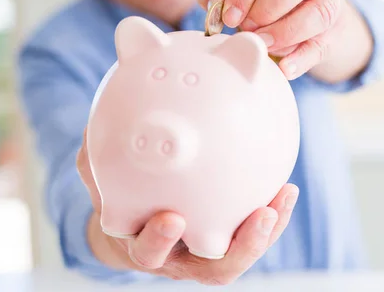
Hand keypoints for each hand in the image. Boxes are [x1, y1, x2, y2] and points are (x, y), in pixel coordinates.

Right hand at [76, 127, 299, 284]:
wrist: (134, 218)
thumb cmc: (117, 193)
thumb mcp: (100, 170)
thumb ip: (97, 151)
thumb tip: (99, 115)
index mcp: (142, 241)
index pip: (148, 249)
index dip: (159, 241)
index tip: (173, 219)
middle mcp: (179, 254)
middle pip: (209, 267)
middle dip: (236, 249)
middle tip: (259, 217)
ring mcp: (207, 252)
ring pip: (241, 255)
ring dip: (264, 234)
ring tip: (280, 201)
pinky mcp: (229, 240)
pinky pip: (253, 234)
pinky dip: (272, 216)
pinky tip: (286, 188)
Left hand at [198, 0, 372, 81]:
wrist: (296, 4)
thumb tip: (216, 6)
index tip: (230, 16)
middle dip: (269, 8)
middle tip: (248, 28)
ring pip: (319, 11)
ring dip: (286, 32)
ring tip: (263, 46)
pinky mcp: (336, 25)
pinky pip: (324, 43)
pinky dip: (303, 58)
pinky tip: (284, 68)